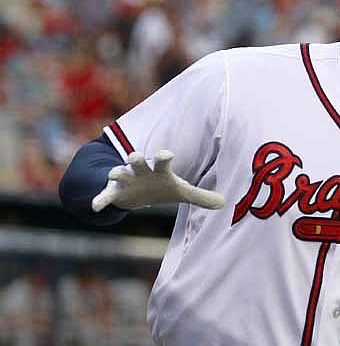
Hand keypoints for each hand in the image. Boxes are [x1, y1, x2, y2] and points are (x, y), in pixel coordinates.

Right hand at [92, 150, 225, 211]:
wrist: (133, 191)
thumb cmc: (160, 187)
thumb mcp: (181, 192)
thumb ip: (201, 196)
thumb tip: (224, 203)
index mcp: (157, 170)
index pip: (162, 159)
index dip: (164, 156)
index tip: (167, 154)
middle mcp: (140, 171)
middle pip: (136, 160)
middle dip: (135, 158)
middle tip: (135, 156)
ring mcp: (125, 180)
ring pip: (117, 172)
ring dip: (116, 173)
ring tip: (114, 173)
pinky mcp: (113, 192)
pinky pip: (104, 195)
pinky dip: (99, 200)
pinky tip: (96, 205)